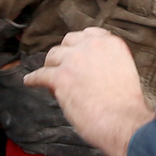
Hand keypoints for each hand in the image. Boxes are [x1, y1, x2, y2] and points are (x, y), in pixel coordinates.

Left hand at [24, 28, 154, 155]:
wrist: (124, 121)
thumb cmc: (126, 103)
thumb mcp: (123, 68)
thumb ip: (105, 60)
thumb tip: (86, 63)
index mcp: (109, 43)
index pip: (88, 34)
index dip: (79, 45)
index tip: (75, 51)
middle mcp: (90, 46)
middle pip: (67, 43)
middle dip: (64, 55)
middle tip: (64, 68)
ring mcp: (73, 60)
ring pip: (52, 57)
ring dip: (51, 68)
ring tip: (52, 79)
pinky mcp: (60, 77)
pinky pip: (40, 75)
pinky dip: (33, 79)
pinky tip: (30, 81)